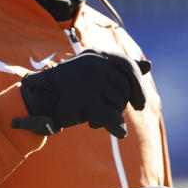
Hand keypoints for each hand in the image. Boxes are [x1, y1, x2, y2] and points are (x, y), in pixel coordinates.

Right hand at [13, 50, 150, 137]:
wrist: (38, 101)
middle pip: (124, 89)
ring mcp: (91, 82)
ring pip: (118, 104)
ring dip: (110, 116)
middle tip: (102, 111)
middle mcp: (95, 65)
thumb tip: (149, 65)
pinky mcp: (87, 101)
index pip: (128, 66)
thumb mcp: (93, 72)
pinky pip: (112, 117)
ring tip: (91, 117)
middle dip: (118, 105)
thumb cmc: (67, 88)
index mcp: (96, 55)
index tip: (140, 103)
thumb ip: (120, 68)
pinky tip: (118, 132)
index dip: (138, 86)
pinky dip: (117, 128)